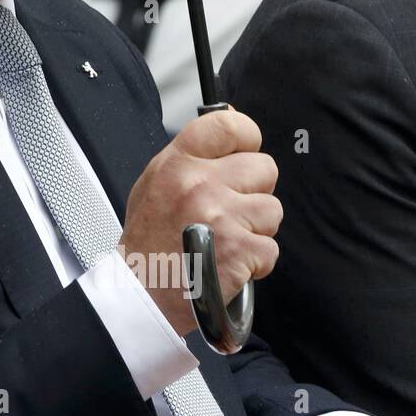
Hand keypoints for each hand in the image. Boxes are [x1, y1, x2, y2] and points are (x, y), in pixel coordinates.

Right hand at [118, 107, 279, 336]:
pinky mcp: (240, 251)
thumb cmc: (150, 239)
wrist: (143, 293)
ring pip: (272, 209)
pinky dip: (255, 261)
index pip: (230, 125)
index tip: (244, 152)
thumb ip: (193, 154)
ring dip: (255, 228)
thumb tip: (230, 122)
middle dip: (253, 191)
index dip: (247, 138)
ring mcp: (221, 217)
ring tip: (225, 239)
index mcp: (177, 163)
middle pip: (265, 167)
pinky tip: (228, 263)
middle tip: (228, 210)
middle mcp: (199, 185)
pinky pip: (270, 248)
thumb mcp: (156, 183)